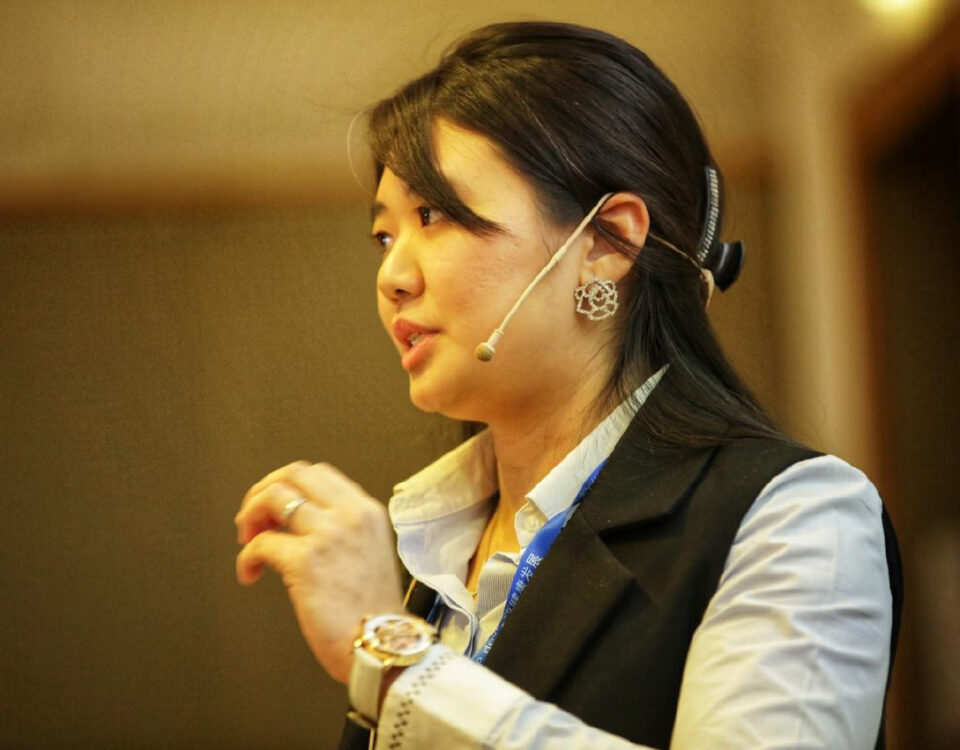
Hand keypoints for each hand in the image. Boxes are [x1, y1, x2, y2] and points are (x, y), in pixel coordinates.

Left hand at [234, 461, 403, 683]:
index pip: (319, 473)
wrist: (381, 645)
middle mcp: (349, 515)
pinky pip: (261, 543)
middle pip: (293, 474)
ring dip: (251, 515)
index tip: (276, 508)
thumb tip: (296, 523)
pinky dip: (246, 557)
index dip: (288, 485)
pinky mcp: (306, 561)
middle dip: (263, 491)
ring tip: (248, 541)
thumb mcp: (370, 551)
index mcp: (366, 511)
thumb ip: (343, 529)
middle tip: (254, 519)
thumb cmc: (373, 611)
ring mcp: (328, 534)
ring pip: (274, 496)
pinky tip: (250, 574)